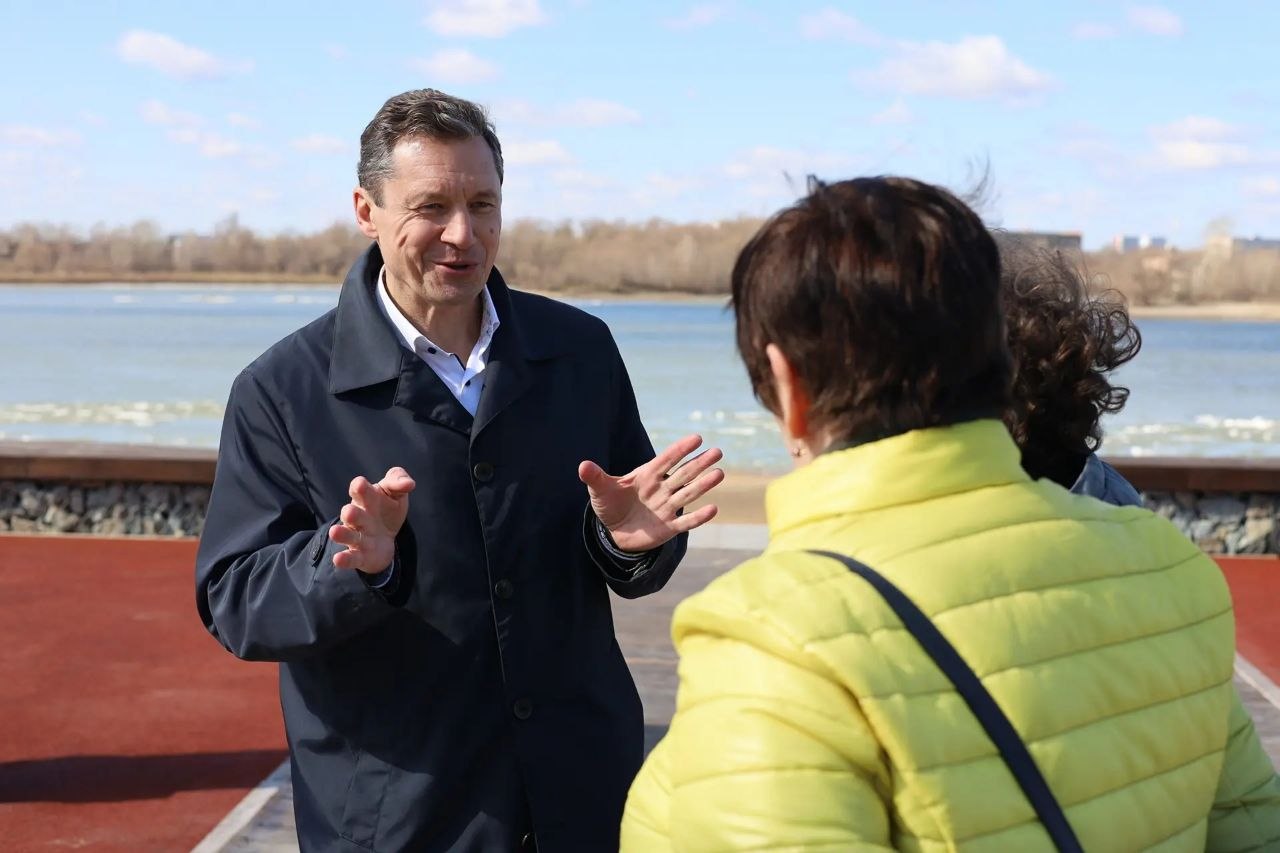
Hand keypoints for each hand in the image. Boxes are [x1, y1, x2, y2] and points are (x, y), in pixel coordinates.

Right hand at [328, 467, 415, 573]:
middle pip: (351, 513)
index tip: (361, 484)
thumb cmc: (387, 509)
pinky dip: (345, 559)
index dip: (359, 487)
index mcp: (366, 498)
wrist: (386, 537)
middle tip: (349, 512)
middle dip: (350, 513)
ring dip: (342, 534)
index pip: (359, 489)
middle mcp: (358, 517)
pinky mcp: (360, 555)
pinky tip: (338, 559)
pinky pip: (351, 557)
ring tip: (334, 532)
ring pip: (347, 535)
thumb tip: (410, 483)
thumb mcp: (395, 493)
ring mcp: (357, 536)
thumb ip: (399, 482)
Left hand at [578, 434, 723, 552]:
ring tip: (719, 473)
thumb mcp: (600, 489)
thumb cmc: (610, 504)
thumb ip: (595, 477)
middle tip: (718, 451)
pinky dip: (698, 517)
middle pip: (683, 474)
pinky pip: (686, 522)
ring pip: (688, 494)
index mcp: (647, 475)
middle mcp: (661, 489)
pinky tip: (713, 509)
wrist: (614, 531)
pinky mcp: (668, 528)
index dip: (680, 449)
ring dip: (703, 485)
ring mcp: (666, 507)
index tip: (697, 438)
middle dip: (699, 463)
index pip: (666, 460)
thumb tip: (582, 466)